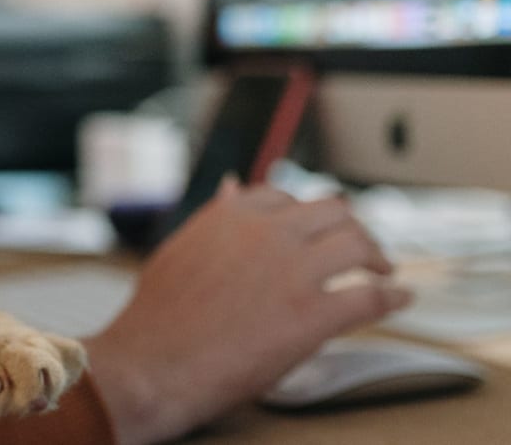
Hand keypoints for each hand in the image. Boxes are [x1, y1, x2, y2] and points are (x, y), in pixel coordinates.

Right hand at [83, 181, 411, 444]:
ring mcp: (292, 272)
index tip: (318, 230)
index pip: (287, 197)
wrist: (152, 365)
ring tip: (383, 271)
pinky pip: (369, 298)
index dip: (309, 215)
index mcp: (232, 216)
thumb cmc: (157, 317)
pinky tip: (399, 299)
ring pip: (358, 245)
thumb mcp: (179, 251)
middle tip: (361, 249)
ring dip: (377, 257)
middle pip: (333, 212)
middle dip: (352, 228)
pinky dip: (391, 297)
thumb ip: (214, 218)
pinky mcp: (312, 316)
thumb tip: (232, 187)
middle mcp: (266, 234)